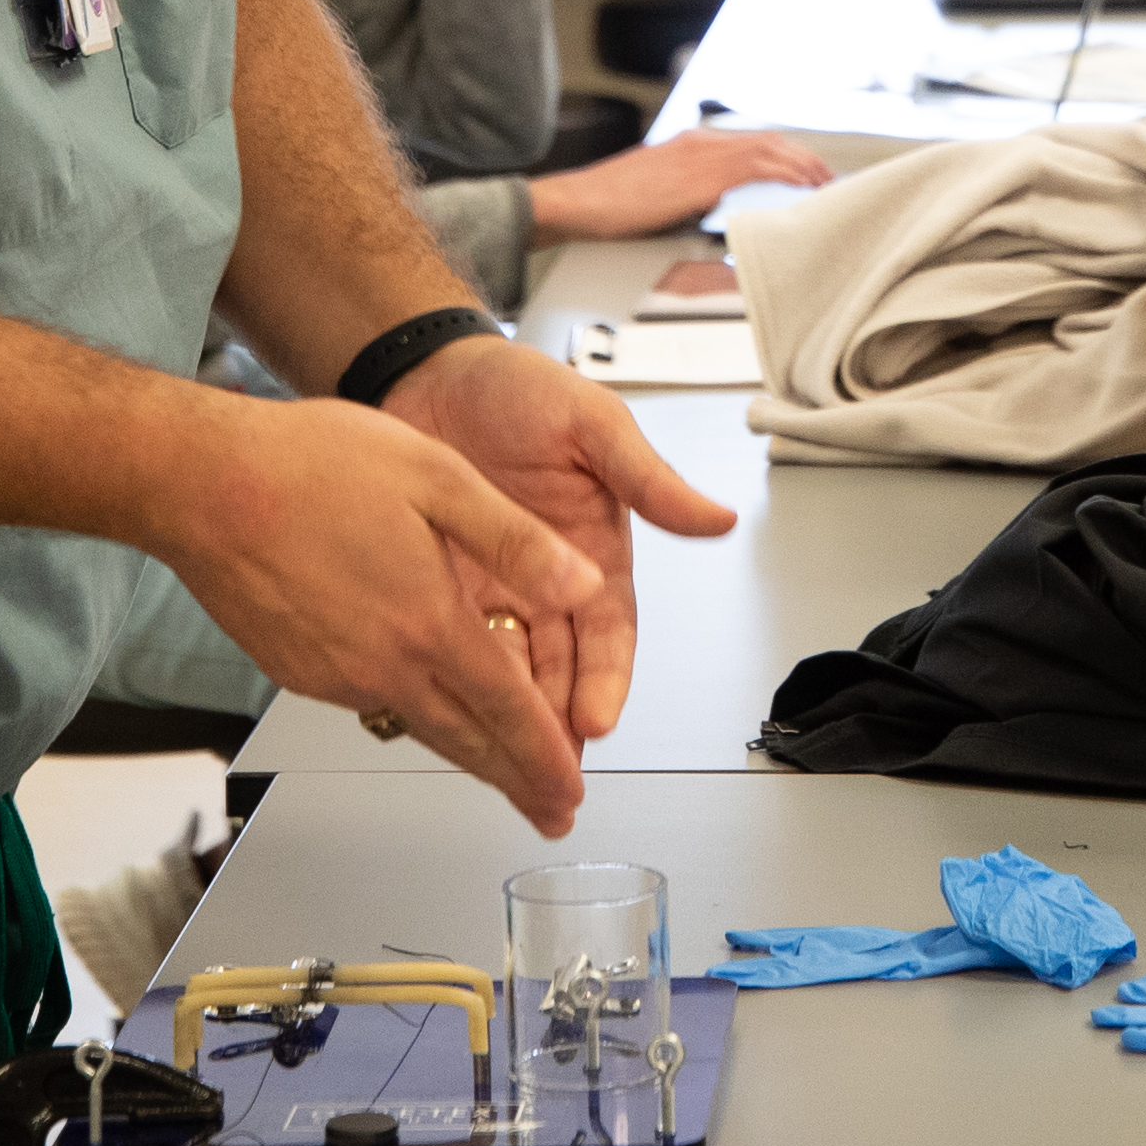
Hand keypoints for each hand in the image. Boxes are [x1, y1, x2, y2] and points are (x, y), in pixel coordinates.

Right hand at [154, 384, 620, 822]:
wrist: (202, 485)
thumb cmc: (310, 467)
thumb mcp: (438, 478)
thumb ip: (516, 539)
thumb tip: (584, 584)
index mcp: (427, 622)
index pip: (507, 712)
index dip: (547, 760)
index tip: (570, 794)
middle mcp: (381, 664)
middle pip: (466, 743)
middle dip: (517, 783)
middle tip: (551, 813)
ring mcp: (335, 675)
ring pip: (419, 725)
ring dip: (468, 753)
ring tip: (500, 769)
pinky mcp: (298, 670)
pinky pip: (372, 703)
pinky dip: (413, 713)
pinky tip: (424, 701)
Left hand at [375, 327, 735, 758]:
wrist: (428, 370)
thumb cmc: (518, 388)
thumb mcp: (593, 424)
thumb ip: (648, 480)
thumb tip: (717, 518)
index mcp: (593, 553)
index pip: (609, 634)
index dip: (604, 680)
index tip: (594, 720)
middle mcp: (545, 584)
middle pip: (558, 673)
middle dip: (556, 728)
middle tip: (547, 775)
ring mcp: (487, 591)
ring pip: (503, 674)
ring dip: (502, 721)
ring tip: (495, 766)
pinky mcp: (430, 590)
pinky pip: (444, 651)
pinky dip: (443, 686)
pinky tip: (436, 719)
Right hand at [523, 127, 836, 243]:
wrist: (577, 203)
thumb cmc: (609, 207)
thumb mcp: (660, 197)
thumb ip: (692, 198)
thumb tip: (715, 210)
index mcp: (690, 145)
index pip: (750, 142)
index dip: (784, 155)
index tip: (806, 172)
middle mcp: (699, 143)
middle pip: (768, 140)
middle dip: (802, 157)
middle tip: (827, 177)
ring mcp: (700, 155)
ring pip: (769, 148)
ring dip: (802, 163)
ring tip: (824, 182)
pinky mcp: (699, 176)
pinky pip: (757, 166)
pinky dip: (787, 173)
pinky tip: (803, 185)